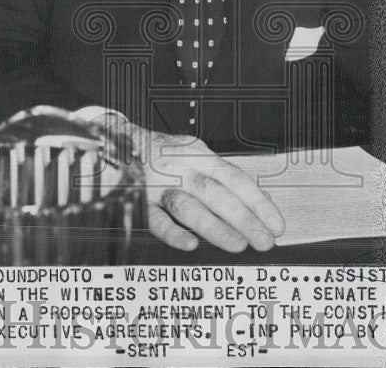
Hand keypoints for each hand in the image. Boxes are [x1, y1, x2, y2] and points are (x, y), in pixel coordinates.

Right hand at [120, 123, 284, 252]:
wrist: (109, 140)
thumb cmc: (157, 154)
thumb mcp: (190, 155)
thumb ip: (216, 177)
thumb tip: (254, 205)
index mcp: (197, 154)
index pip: (235, 178)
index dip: (259, 202)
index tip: (277, 225)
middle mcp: (179, 166)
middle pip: (217, 193)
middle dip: (245, 219)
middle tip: (265, 242)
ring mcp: (157, 183)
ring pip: (190, 206)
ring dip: (215, 227)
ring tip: (238, 245)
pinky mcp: (136, 199)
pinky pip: (155, 218)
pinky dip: (173, 232)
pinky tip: (190, 245)